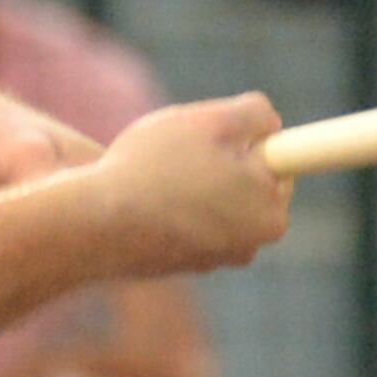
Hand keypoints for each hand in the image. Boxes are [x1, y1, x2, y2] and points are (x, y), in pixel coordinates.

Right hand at [84, 96, 290, 278]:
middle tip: (184, 147)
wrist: (95, 227)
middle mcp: (251, 245)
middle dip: (223, 161)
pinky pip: (188, 221)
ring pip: (216, 201)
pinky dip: (172, 207)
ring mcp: (215, 259)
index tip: (223, 135)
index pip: (281, 162)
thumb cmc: (154, 170)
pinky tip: (145, 198)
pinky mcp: (182, 263)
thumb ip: (257, 113)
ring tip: (158, 173)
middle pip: (249, 183)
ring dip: (194, 183)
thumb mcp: (213, 121)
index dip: (251, 138)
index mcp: (271, 212)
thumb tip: (270, 123)